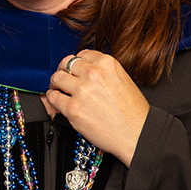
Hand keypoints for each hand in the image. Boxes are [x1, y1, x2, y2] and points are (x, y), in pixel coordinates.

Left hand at [45, 50, 149, 166]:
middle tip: (62, 79)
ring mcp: (81, 91)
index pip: (82, 54)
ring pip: (56, 78)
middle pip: (66, 63)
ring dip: (55, 84)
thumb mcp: (123, 80)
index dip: (76, 64)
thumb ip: (103, 72)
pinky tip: (57, 102)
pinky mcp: (73, 108)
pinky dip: (52, 98)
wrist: (138, 135)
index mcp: (107, 63)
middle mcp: (93, 74)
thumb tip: (83, 71)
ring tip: (58, 90)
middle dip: (63, 71)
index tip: (74, 70)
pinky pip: (53, 97)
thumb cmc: (134, 112)